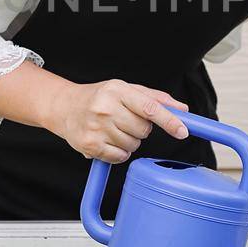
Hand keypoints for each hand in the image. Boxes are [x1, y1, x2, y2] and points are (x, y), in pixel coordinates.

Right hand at [48, 79, 191, 163]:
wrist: (64, 107)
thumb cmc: (99, 97)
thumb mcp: (126, 89)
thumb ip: (155, 98)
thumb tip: (182, 110)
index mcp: (117, 90)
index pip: (149, 108)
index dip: (169, 121)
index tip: (183, 131)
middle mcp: (105, 108)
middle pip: (143, 130)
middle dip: (142, 128)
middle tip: (126, 120)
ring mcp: (96, 128)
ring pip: (133, 145)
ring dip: (130, 140)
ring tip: (114, 128)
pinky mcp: (90, 145)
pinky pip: (120, 156)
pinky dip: (119, 152)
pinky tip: (108, 140)